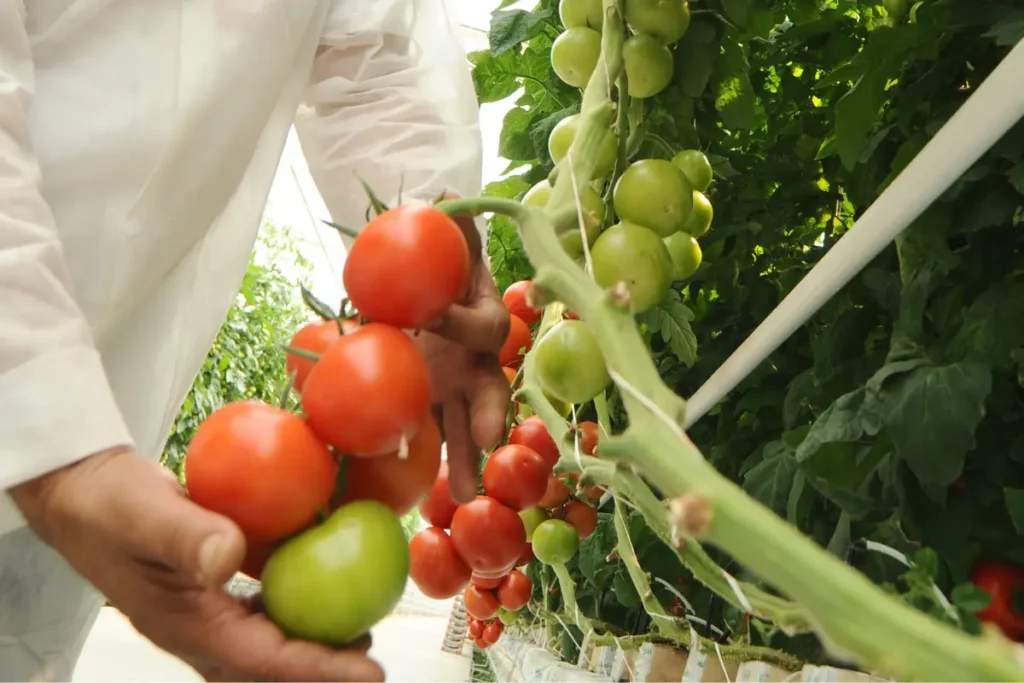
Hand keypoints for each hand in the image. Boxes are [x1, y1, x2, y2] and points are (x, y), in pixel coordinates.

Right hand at [10, 447, 383, 681]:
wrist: (79, 492)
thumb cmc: (107, 502)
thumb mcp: (144, 512)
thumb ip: (187, 536)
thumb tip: (229, 559)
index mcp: (186, 624)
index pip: (264, 660)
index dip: (319, 669)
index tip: (370, 671)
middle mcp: (198, 629)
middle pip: (270, 666)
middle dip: (321, 670)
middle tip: (372, 661)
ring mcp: (203, 614)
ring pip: (266, 643)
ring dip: (310, 643)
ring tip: (358, 631)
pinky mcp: (209, 592)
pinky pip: (259, 612)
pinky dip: (293, 606)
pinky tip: (320, 582)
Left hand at [417, 203, 510, 502]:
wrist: (420, 284)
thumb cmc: (434, 262)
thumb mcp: (440, 243)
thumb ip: (451, 228)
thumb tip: (449, 194)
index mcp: (479, 313)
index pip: (480, 322)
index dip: (459, 321)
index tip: (429, 316)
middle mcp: (478, 354)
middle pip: (493, 385)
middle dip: (490, 412)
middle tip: (486, 435)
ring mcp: (460, 383)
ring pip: (470, 425)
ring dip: (468, 460)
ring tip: (463, 498)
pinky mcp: (438, 402)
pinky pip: (439, 437)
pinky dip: (432, 464)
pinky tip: (423, 499)